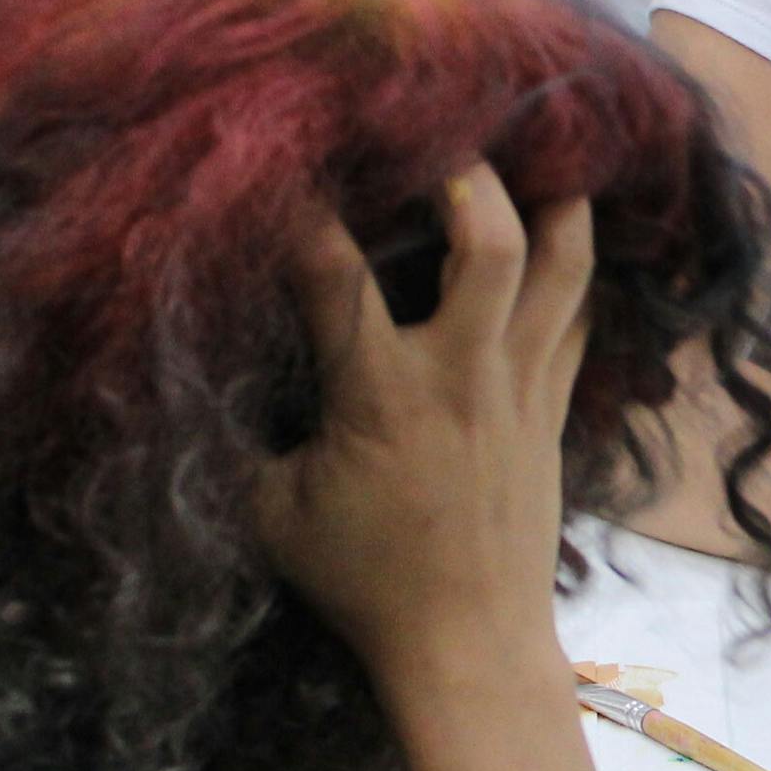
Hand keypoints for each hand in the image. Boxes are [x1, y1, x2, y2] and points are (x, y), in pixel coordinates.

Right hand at [254, 164, 592, 692]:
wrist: (469, 641)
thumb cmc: (365, 580)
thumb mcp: (271, 513)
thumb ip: (233, 439)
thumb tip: (189, 377)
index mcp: (380, 392)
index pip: (336, 274)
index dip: (306, 208)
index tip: (285, 154)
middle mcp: (461, 373)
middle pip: (492, 243)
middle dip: (471, 173)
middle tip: (443, 128)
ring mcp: (521, 384)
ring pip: (564, 265)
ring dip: (554, 199)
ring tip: (539, 144)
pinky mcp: (557, 403)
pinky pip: (582, 313)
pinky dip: (578, 261)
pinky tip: (569, 219)